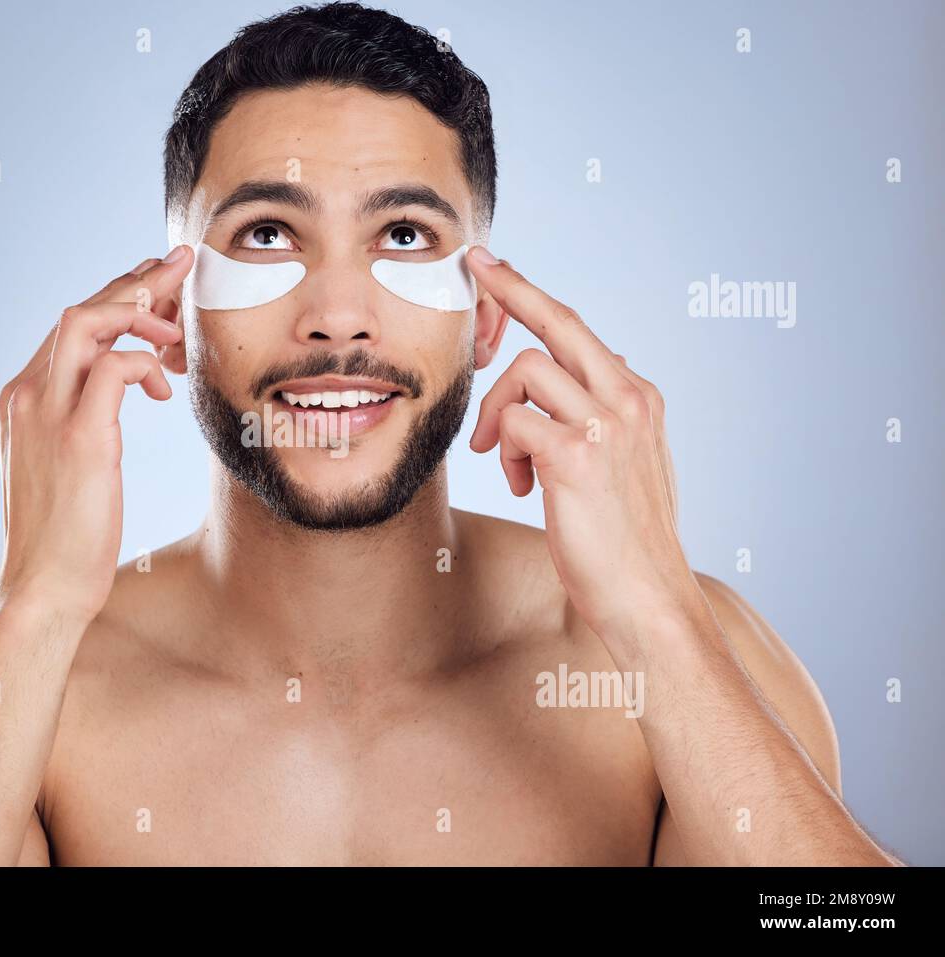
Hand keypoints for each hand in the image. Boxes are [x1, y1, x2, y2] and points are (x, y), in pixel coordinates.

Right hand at [0, 246, 193, 619]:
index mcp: (21, 398)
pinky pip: (114, 367)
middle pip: (80, 309)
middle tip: (180, 263)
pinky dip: (144, 362)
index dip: (116, 299)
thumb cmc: (63, 534)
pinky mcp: (79, 437)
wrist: (42, 587)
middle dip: (135, 280)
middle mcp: (26, 394)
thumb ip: (82, 419)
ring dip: (141, 308)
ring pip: (87, 320)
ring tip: (179, 321)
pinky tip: (164, 384)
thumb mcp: (66, 464)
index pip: (70, 326)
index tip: (155, 286)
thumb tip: (123, 391)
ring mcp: (46, 412)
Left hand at [466, 247, 703, 641]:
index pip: (577, 329)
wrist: (648, 598)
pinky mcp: (577, 455)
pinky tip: (523, 485)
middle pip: (556, 320)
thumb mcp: (626, 465)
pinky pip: (513, 421)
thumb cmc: (627, 540)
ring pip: (523, 372)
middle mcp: (628, 398)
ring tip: (511, 463)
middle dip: (509, 288)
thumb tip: (576, 382)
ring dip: (499, 416)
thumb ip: (604, 419)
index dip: (531, 295)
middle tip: (474, 266)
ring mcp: (606, 423)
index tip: (496, 267)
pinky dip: (506, 450)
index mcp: (639, 397)